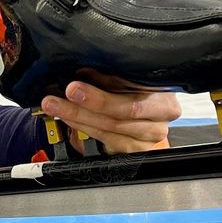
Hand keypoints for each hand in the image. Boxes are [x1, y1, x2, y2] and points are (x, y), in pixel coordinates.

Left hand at [40, 81, 180, 154]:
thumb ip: (111, 75)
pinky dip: (82, 127)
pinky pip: (105, 140)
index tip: (80, 80)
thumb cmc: (137, 92)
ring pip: (110, 128)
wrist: (145, 116)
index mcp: (164, 95)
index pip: (136, 91)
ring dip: (79, 116)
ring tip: (57, 105)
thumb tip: (83, 71)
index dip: (108, 86)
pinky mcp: (133, 151)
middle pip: (124, 112)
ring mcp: (148, 139)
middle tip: (66, 93)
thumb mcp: (129, 79)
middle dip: (90, 102)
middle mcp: (160, 119)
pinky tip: (68, 117)